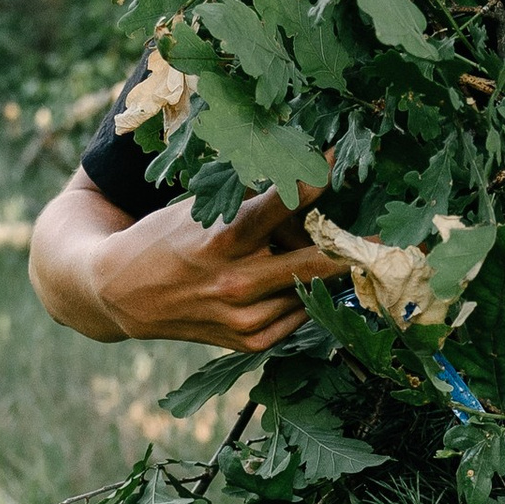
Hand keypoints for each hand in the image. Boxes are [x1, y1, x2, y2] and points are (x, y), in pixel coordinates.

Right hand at [30, 170, 329, 351]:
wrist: (121, 294)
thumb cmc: (165, 239)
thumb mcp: (200, 209)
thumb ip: (251, 199)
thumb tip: (304, 179)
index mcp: (222, 241)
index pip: (279, 208)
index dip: (313, 183)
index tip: (336, 161)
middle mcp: (237, 283)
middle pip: (316, 262)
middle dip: (350, 245)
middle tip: (383, 238)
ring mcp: (245, 318)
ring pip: (310, 289)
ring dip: (319, 269)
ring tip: (315, 249)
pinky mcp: (249, 342)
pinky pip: (298, 315)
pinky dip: (302, 295)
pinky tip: (291, 280)